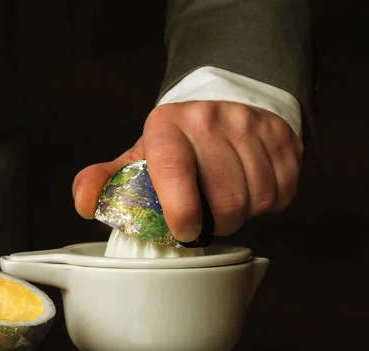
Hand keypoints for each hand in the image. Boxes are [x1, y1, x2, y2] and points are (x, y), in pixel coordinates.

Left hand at [72, 101, 302, 241]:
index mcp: (168, 126)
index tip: (186, 230)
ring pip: (260, 196)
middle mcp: (210, 119)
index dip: (182, 208)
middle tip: (209, 217)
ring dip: (246, 213)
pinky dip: (272, 202)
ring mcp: (250, 124)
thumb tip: (84, 203)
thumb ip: (107, 179)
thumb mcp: (139, 155)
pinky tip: (253, 188)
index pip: (175, 168)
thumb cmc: (178, 141)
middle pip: (227, 197)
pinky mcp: (281, 134)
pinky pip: (285, 189)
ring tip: (231, 200)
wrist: (223, 102)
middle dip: (220, 222)